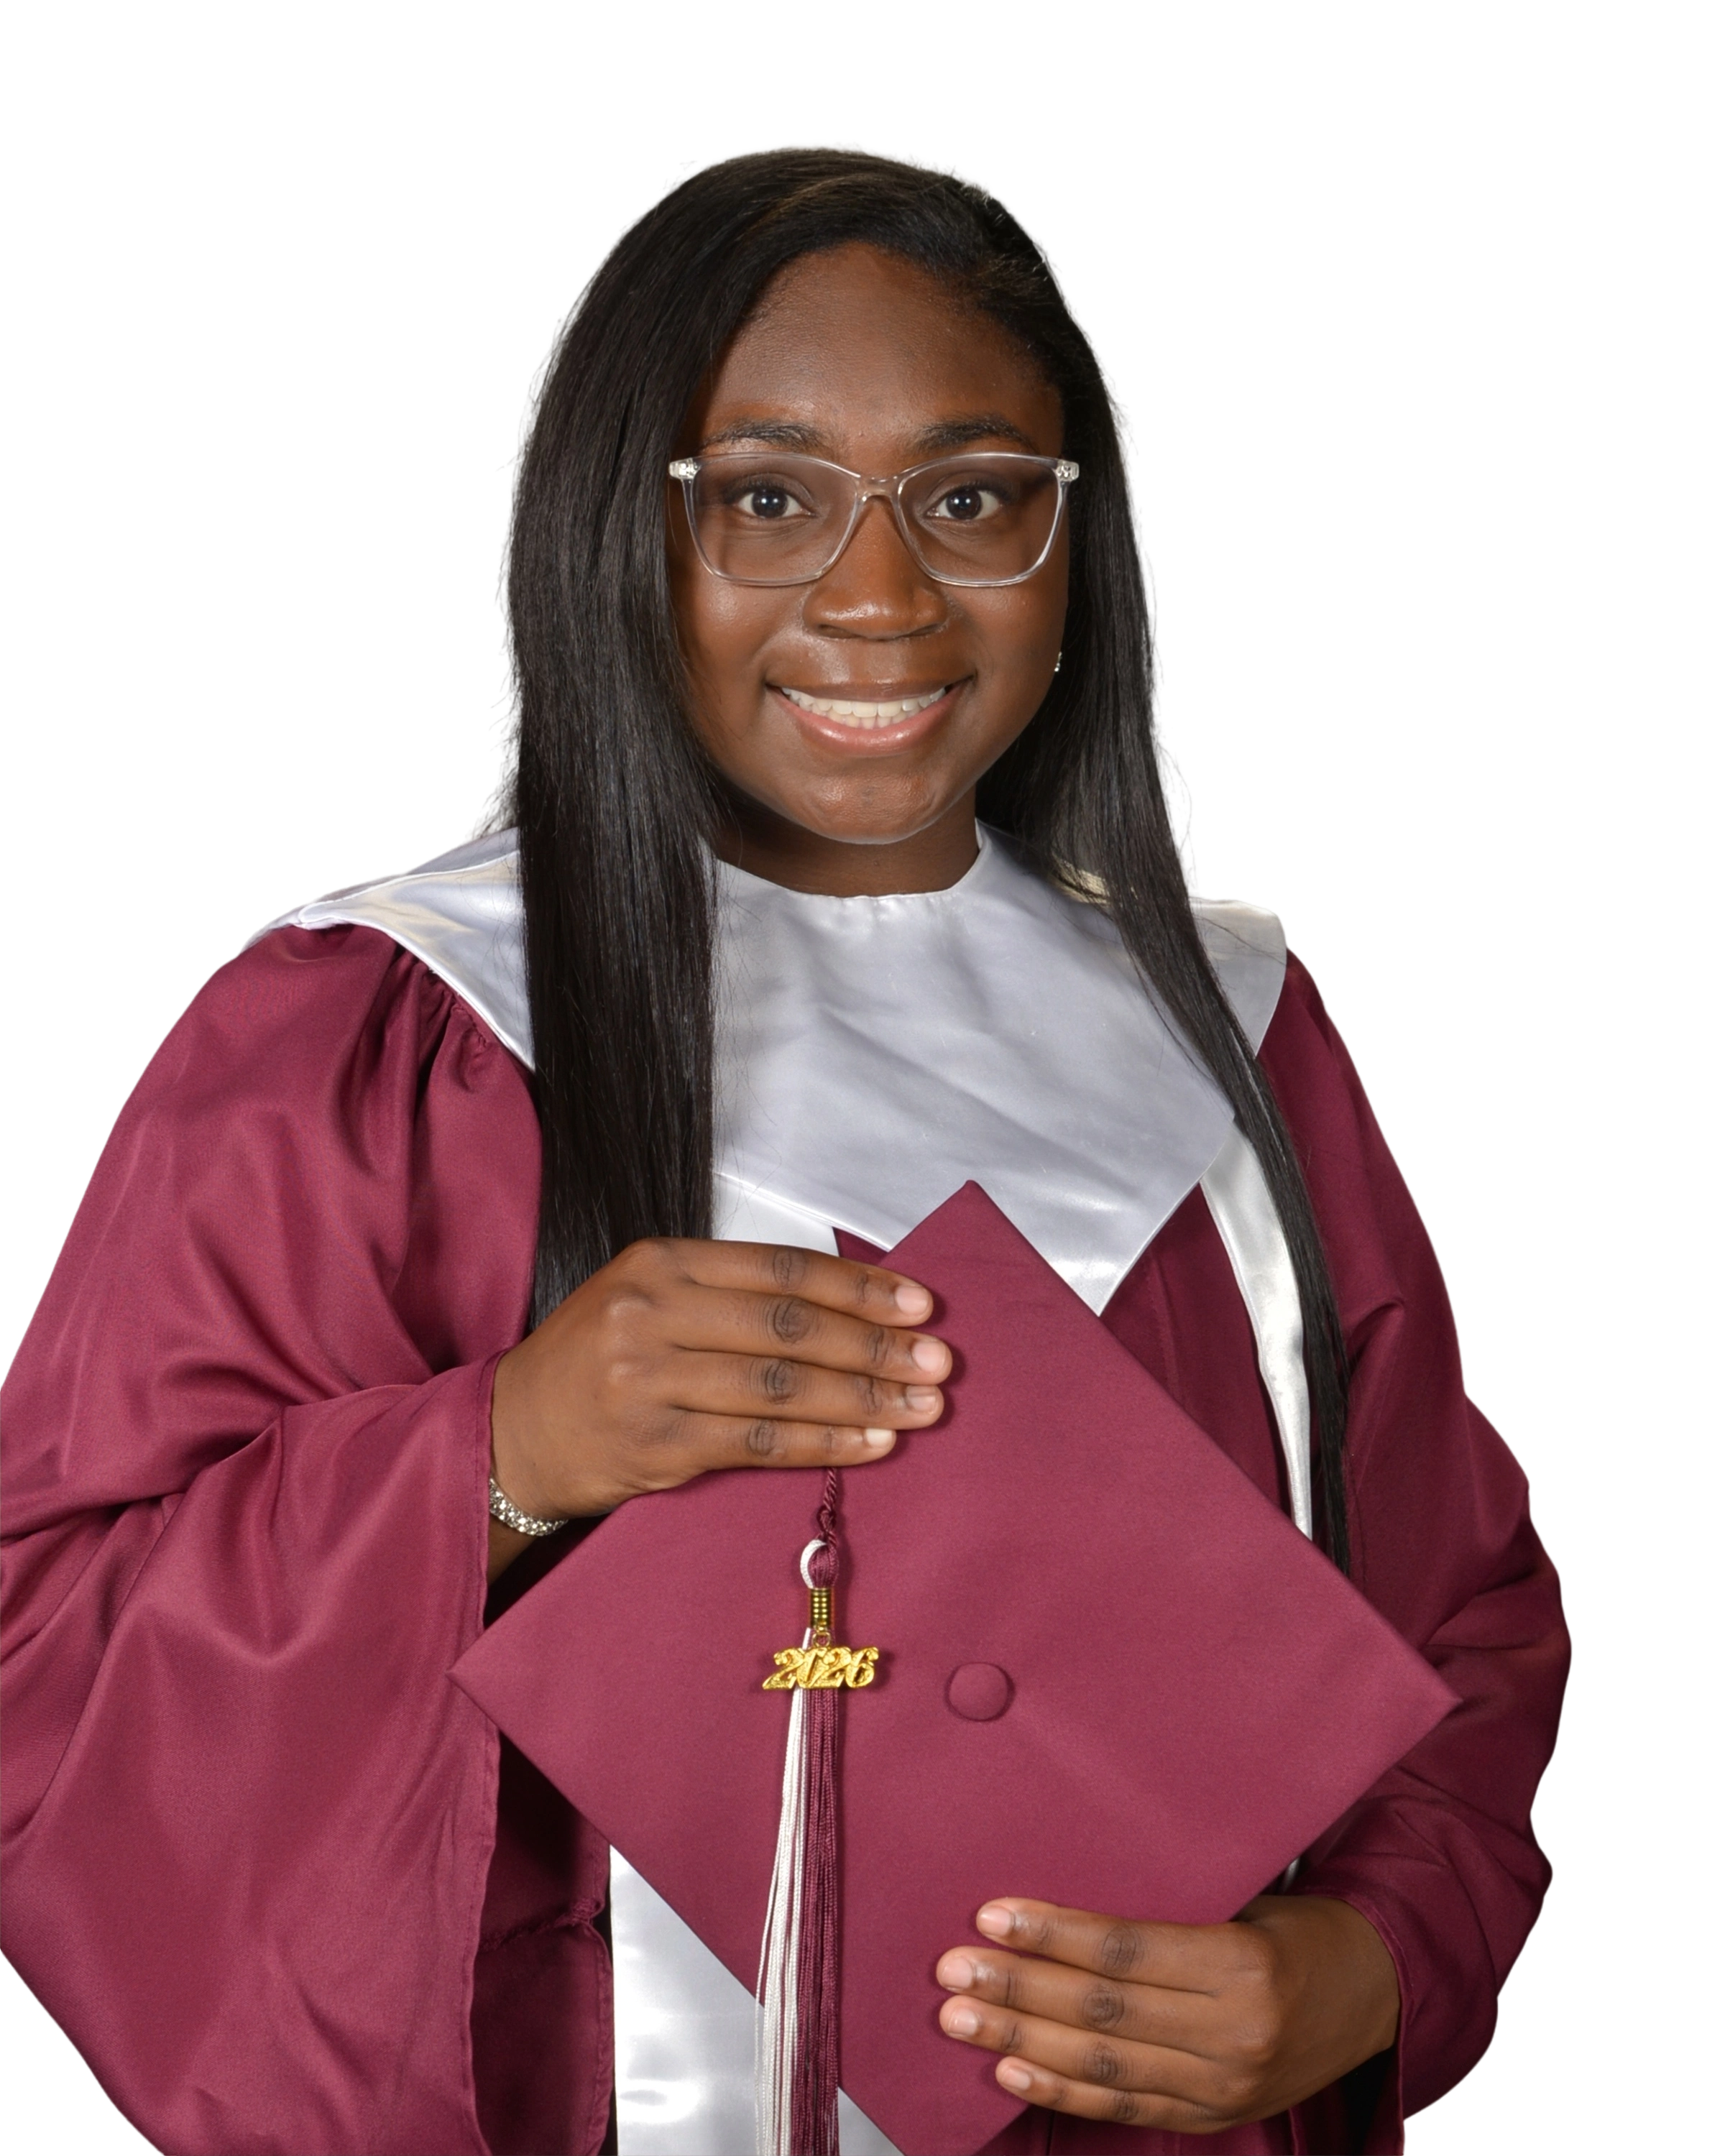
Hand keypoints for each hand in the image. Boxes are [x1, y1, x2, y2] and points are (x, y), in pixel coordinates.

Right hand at [487, 1240, 947, 1575]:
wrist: (511, 1432)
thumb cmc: (596, 1358)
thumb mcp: (647, 1296)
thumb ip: (731, 1293)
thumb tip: (850, 1306)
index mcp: (659, 1263)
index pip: (781, 1270)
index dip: (858, 1287)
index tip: (919, 1303)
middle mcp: (652, 1315)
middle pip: (789, 1328)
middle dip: (874, 1345)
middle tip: (937, 1360)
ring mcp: (651, 1384)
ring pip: (782, 1389)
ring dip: (864, 1398)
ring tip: (923, 1406)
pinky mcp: (656, 1449)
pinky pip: (758, 1445)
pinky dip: (824, 1445)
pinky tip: (872, 1444)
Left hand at [936, 1893, 1399, 2132]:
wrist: (1376, 1995)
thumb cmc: (1297, 1929)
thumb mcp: (1246, 1901)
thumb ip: (1167, 1910)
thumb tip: (1064, 1899)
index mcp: (1243, 1967)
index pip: (1126, 1952)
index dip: (1054, 1936)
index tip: (992, 1916)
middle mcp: (1235, 2035)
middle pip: (1104, 2013)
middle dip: (1019, 1991)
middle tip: (953, 1971)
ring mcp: (1224, 2087)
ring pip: (1104, 2066)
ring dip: (1021, 2042)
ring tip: (960, 2020)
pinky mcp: (1215, 2116)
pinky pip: (1125, 2106)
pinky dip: (1061, 2091)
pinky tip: (1010, 2071)